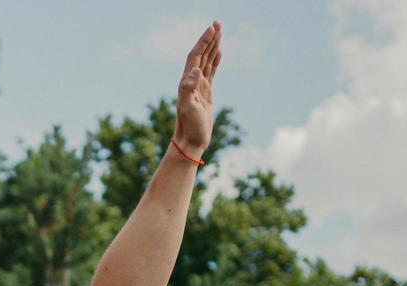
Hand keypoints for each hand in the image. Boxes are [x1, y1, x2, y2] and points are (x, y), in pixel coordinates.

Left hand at [175, 20, 220, 156]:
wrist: (191, 141)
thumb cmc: (189, 127)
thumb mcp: (188, 108)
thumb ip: (189, 88)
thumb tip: (196, 70)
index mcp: (186, 82)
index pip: (195, 56)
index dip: (203, 42)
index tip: (212, 28)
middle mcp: (191, 82)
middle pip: (201, 55)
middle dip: (208, 39)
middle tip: (218, 23)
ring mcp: (199, 87)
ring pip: (206, 61)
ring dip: (212, 47)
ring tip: (219, 32)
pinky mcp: (205, 93)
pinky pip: (211, 72)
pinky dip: (215, 61)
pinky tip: (219, 53)